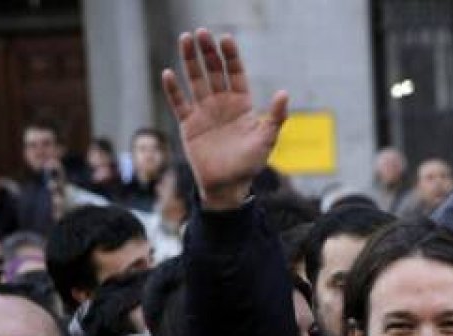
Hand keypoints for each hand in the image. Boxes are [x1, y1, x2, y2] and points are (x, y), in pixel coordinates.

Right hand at [161, 28, 287, 209]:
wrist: (228, 187)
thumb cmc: (250, 164)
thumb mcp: (267, 140)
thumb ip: (276, 117)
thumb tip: (284, 93)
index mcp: (242, 104)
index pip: (235, 74)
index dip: (230, 57)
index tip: (225, 39)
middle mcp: (222, 104)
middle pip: (213, 72)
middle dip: (208, 52)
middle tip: (201, 32)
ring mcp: (204, 113)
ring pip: (195, 81)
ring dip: (190, 61)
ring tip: (185, 39)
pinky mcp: (189, 125)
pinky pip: (179, 103)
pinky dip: (173, 90)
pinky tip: (168, 73)